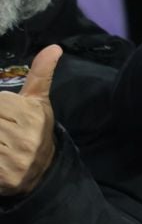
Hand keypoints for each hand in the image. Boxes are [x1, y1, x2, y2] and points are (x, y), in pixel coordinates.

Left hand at [0, 46, 59, 195]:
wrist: (40, 171)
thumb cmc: (35, 129)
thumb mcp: (39, 102)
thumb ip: (40, 75)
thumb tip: (54, 47)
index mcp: (31, 115)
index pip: (0, 103)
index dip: (0, 107)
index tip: (5, 115)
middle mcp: (25, 138)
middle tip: (3, 128)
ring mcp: (15, 159)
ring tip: (1, 140)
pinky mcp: (4, 175)